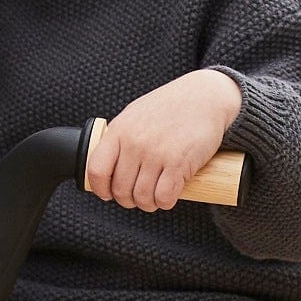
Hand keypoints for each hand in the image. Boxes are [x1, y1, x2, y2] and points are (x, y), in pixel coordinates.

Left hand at [87, 69, 243, 211]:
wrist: (204, 96)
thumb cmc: (170, 106)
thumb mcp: (135, 114)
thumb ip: (120, 138)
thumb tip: (108, 165)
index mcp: (119, 130)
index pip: (96, 170)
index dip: (101, 189)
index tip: (108, 194)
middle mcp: (135, 143)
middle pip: (120, 190)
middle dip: (129, 200)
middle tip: (138, 196)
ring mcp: (156, 153)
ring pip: (143, 197)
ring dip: (149, 204)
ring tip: (155, 197)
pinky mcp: (179, 162)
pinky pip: (164, 196)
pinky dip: (165, 202)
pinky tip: (169, 195)